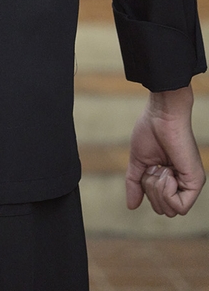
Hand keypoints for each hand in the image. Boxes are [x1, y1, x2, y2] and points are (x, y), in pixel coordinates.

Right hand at [126, 85, 204, 216]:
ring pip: (171, 211)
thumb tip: (131, 206)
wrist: (161, 115)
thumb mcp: (139, 162)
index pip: (159, 204)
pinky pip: (180, 207)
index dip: (147, 191)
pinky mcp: (196, 182)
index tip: (148, 167)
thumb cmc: (150, 131)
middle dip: (151, 190)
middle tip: (154, 167)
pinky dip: (167, 192)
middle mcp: (183, 184)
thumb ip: (135, 184)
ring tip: (161, 167)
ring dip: (158, 189)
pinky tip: (167, 172)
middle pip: (164, 210)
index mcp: (171, 179)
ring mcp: (190, 184)